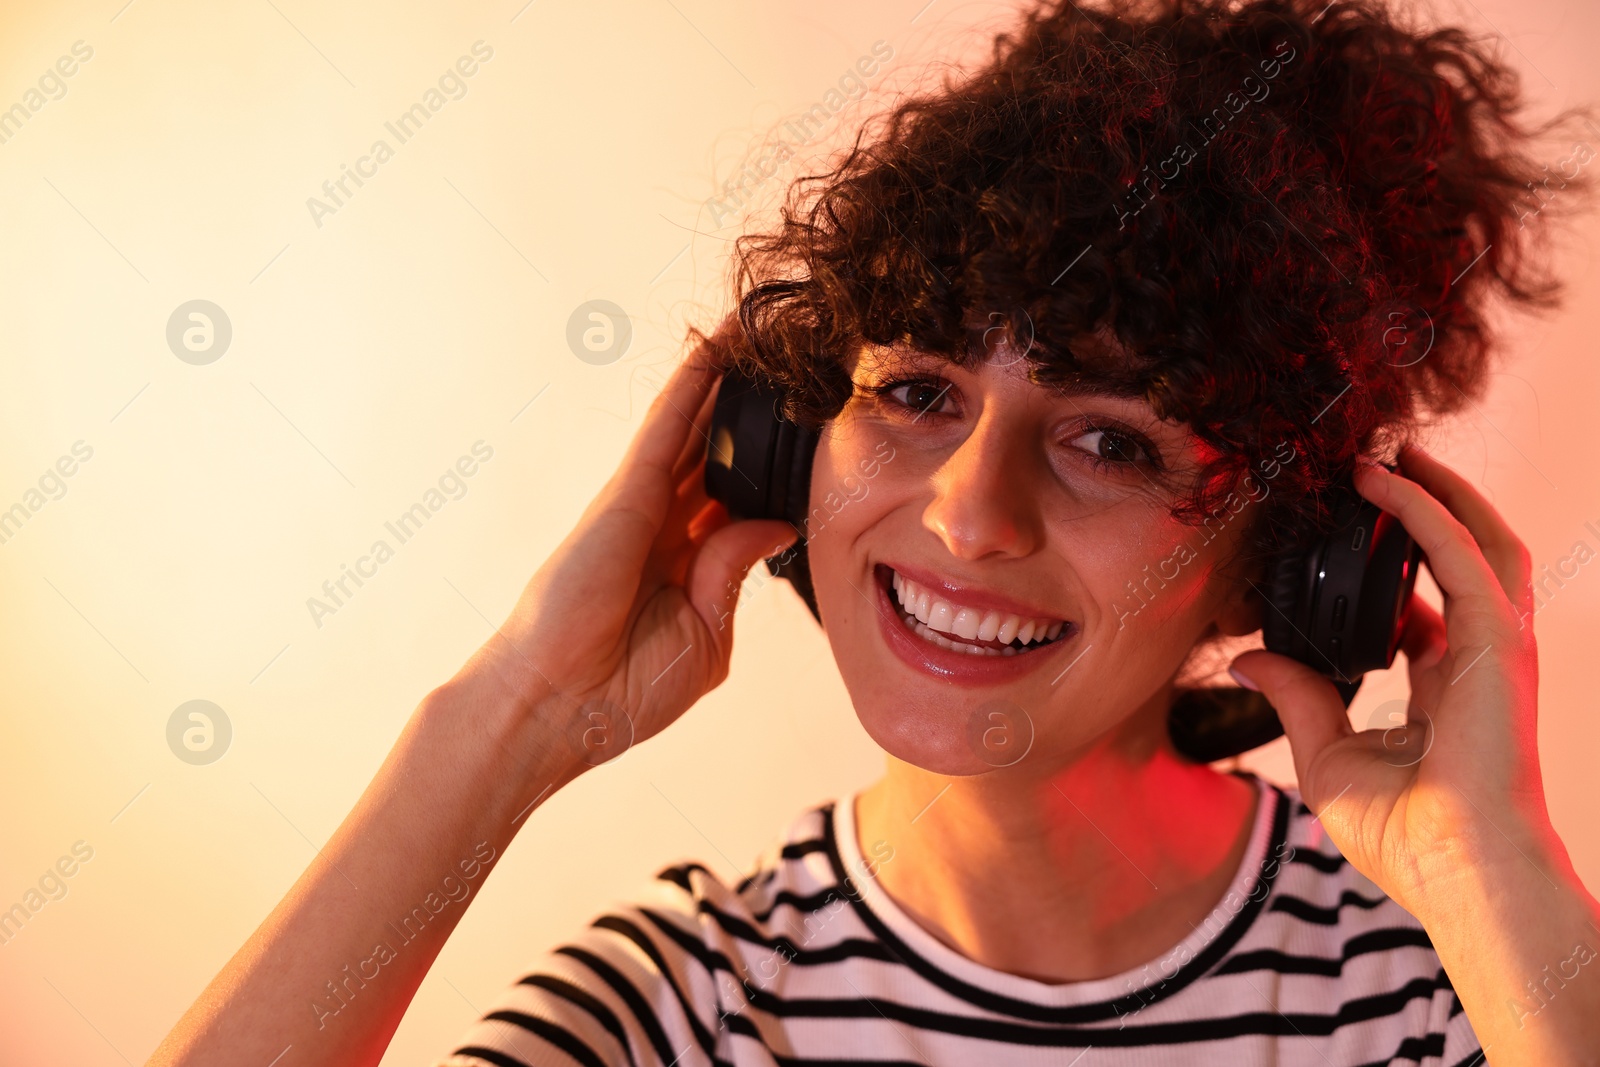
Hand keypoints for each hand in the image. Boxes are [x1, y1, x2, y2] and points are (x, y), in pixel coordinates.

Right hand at [452, 314, 799, 767]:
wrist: (561, 710)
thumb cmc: (621, 691)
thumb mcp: (705, 637)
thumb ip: (733, 572)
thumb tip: (776, 524)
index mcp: (685, 563)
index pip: (735, 496)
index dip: (768, 461)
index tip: (807, 428)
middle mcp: (665, 524)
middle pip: (714, 448)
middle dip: (748, 404)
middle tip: (789, 354)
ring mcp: (643, 505)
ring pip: (692, 424)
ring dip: (722, 374)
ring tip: (757, 324)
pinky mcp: (626, 495)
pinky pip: (666, 428)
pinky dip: (690, 384)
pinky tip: (714, 345)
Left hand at [1228, 444, 1554, 912]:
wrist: (1460, 871)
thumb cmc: (1408, 835)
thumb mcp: (1328, 755)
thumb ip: (1297, 698)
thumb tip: (1247, 660)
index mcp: (1448, 690)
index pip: (1429, 608)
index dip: (1393, 569)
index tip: (1347, 537)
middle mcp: (1479, 660)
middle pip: (1466, 560)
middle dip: (1430, 509)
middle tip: (1378, 469)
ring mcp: (1498, 647)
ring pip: (1480, 540)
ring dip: (1436, 491)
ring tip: (1389, 454)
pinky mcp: (1498, 639)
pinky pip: (1461, 552)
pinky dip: (1426, 508)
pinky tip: (1387, 480)